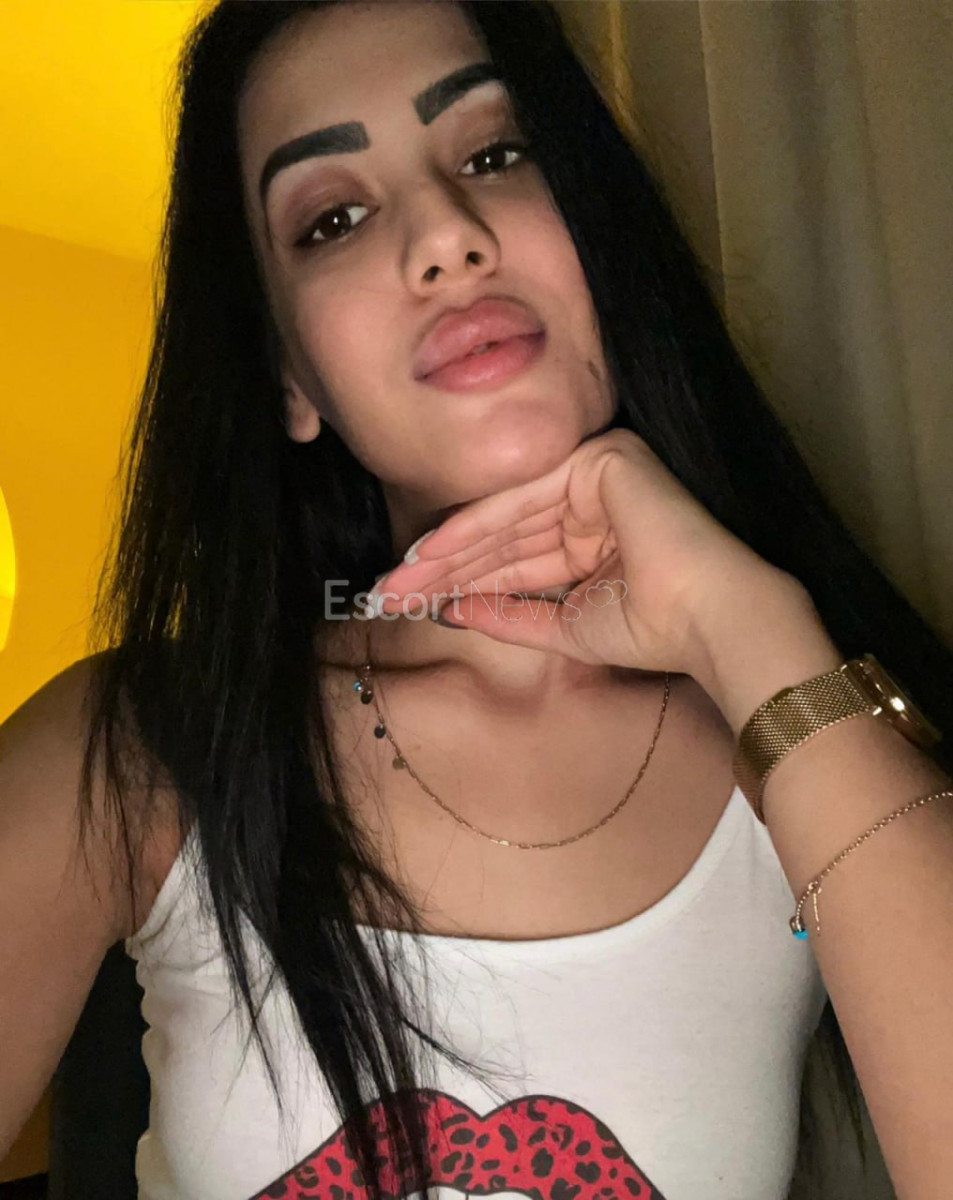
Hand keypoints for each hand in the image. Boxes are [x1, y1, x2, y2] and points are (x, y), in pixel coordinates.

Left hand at [366, 428, 808, 679]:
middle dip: (438, 570)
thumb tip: (454, 610)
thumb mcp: (564, 626)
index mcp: (591, 529)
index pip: (511, 554)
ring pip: (502, 518)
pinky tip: (425, 557)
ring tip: (393, 586)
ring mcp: (594, 469)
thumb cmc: (652, 629)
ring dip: (443, 555)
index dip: (457, 580)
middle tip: (382, 596)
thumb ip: (510, 614)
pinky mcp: (598, 458)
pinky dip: (470, 530)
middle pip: (499, 534)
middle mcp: (590, 493)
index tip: (407, 606)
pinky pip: (519, 500)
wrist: (708, 620)